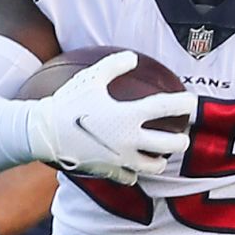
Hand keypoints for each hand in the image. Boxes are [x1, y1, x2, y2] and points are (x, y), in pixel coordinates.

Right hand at [24, 52, 194, 184]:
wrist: (44, 133)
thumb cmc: (68, 102)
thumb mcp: (90, 78)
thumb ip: (114, 65)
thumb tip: (132, 57)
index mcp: (128, 115)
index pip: (167, 108)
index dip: (184, 103)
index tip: (189, 100)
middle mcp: (130, 140)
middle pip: (171, 145)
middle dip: (182, 140)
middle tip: (181, 135)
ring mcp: (121, 159)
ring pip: (155, 166)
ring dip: (161, 159)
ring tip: (160, 153)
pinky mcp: (110, 171)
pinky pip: (131, 178)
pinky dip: (135, 172)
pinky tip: (133, 165)